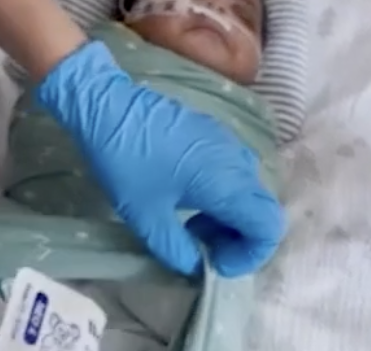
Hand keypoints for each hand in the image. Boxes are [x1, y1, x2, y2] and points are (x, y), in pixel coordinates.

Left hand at [35, 41, 285, 277]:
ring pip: (246, 190)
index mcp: (227, 181)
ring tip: (190, 225)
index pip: (268, 227)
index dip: (249, 256)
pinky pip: (231, 170)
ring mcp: (224, 140)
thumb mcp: (146, 218)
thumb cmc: (125, 160)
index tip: (214, 263)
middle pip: (261, 210)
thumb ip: (177, 251)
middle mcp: (235, 159)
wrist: (103, 103)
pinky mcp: (209, 131)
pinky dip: (220, 193)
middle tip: (200, 246)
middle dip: (238, 238)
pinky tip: (186, 197)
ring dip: (228, 216)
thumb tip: (195, 266)